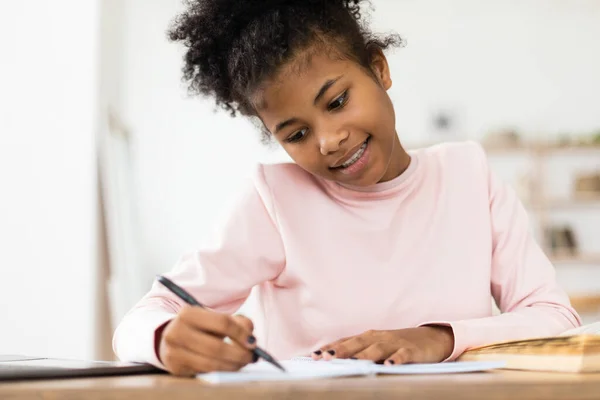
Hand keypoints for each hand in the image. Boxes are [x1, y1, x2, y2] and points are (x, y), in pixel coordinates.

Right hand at [157, 306, 256, 375]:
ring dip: (232, 365)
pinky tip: (229, 365)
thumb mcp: (215, 318)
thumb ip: (237, 322)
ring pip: (210, 363)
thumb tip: (251, 340)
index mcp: (188, 313)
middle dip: (239, 354)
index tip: (252, 341)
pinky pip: (204, 371)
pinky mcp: (175, 368)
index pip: (222, 323)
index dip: (240, 333)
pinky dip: (221, 370)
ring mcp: (173, 352)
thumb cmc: (199, 326)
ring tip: (242, 362)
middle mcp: (177, 332)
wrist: (170, 336)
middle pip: (216, 347)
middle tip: (251, 356)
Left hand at [312, 326, 453, 364]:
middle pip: (357, 344)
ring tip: (352, 363)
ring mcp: (395, 343)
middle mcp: (379, 337)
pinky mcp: (412, 350)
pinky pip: (403, 354)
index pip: (345, 342)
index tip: (314, 356)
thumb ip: (358, 352)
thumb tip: (333, 361)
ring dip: (364, 355)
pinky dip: (397, 358)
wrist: (432, 338)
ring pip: (377, 348)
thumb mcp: (377, 346)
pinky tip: (390, 364)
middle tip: (326, 358)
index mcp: (368, 337)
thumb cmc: (398, 344)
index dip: (330, 348)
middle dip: (341, 350)